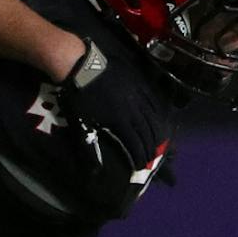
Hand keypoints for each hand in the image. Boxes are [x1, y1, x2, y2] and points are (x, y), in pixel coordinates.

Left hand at [58, 38, 164, 163]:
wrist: (81, 66)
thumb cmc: (78, 96)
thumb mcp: (81, 123)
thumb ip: (90, 147)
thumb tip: (95, 171)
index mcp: (119, 122)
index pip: (134, 144)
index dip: (139, 157)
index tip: (142, 166)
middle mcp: (133, 111)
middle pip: (146, 133)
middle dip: (150, 148)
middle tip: (152, 159)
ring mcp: (137, 96)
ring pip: (152, 118)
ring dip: (156, 133)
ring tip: (159, 143)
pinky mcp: (138, 84)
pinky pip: (152, 101)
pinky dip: (156, 113)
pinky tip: (158, 118)